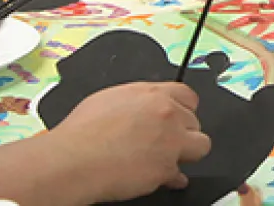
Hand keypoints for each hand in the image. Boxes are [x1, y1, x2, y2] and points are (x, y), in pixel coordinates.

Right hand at [48, 82, 210, 200]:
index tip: (180, 118)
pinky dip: (171, 178)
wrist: (73, 159)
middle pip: (195, 122)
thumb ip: (137, 102)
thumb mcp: (110, 99)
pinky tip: (160, 177)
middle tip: (165, 142)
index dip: (184, 110)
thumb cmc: (82, 132)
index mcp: (153, 94)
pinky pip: (180, 175)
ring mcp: (170, 141)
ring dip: (186, 153)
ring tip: (168, 158)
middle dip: (183, 132)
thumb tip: (144, 109)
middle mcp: (167, 114)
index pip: (188, 96)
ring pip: (201, 146)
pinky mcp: (166, 168)